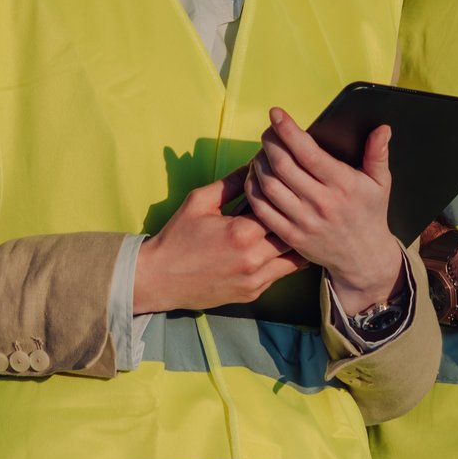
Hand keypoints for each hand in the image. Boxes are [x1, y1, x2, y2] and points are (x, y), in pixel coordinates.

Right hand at [136, 176, 304, 311]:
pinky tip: (282, 247)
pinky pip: (281, 274)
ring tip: (296, 227)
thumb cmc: (178, 238)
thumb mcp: (199, 201)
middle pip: (293, 234)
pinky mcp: (253, 293)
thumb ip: (231, 182)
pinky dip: (284, 260)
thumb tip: (256, 165)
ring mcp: (255, 280)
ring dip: (295, 242)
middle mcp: (253, 259)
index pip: (280, 209)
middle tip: (298, 208)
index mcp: (242, 233)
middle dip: (296, 220)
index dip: (286, 198)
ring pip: (294, 258)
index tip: (287, 190)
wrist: (159, 279)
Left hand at [243, 108, 404, 312]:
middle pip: (283, 166)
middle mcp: (322, 202)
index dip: (288, 131)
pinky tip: (255, 178)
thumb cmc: (370, 213)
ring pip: (269, 186)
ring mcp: (304, 221)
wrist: (363, 257)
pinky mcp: (290, 236)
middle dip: (270, 143)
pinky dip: (253, 190)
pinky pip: (262, 210)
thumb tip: (383, 128)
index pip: (308, 152)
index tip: (276, 114)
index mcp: (343, 185)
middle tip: (268, 132)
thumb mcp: (381, 183)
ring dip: (258, 164)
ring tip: (262, 153)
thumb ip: (378, 154)